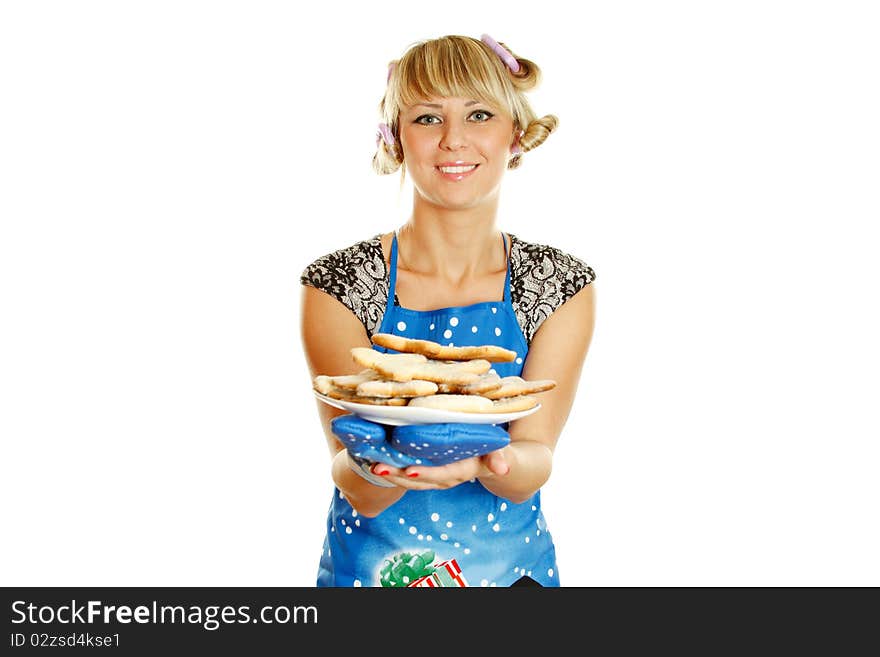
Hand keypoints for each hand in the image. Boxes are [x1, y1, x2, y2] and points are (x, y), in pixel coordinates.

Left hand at [330, 414, 509, 483]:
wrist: (492, 460)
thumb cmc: (493, 449)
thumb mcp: (499, 450)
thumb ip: (499, 457)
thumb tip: (504, 468)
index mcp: (461, 471)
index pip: (441, 474)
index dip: (425, 473)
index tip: (409, 470)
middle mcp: (445, 478)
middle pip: (419, 480)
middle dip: (397, 476)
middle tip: (377, 467)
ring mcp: (434, 476)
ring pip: (409, 480)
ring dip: (390, 475)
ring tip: (370, 465)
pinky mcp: (427, 471)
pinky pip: (407, 473)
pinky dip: (392, 469)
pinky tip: (374, 459)